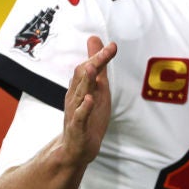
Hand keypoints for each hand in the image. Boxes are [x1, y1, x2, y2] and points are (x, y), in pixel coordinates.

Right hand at [61, 36, 116, 166]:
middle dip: (94, 63)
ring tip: (92, 68)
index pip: (88, 67)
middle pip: (83, 77)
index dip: (100, 56)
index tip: (113, 46)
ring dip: (86, 81)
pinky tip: (90, 100)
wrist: (75, 148)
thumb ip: (99, 66)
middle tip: (106, 51)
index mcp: (80, 87)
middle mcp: (75, 97)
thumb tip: (96, 40)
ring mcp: (75, 112)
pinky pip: (79, 117)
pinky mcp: (77, 128)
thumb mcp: (97, 88)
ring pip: (80, 94)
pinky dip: (84, 108)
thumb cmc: (87, 115)